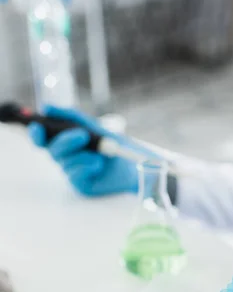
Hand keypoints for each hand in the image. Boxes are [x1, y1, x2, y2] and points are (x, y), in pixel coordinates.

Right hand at [28, 105, 152, 196]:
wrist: (136, 165)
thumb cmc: (116, 145)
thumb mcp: (94, 127)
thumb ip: (71, 116)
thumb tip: (47, 107)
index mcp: (67, 141)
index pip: (44, 138)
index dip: (37, 133)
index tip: (38, 128)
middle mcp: (67, 157)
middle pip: (53, 150)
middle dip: (66, 141)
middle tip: (83, 135)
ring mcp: (73, 171)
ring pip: (65, 163)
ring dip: (82, 155)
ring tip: (101, 154)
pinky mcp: (81, 184)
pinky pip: (74, 175)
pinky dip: (86, 167)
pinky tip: (98, 165)